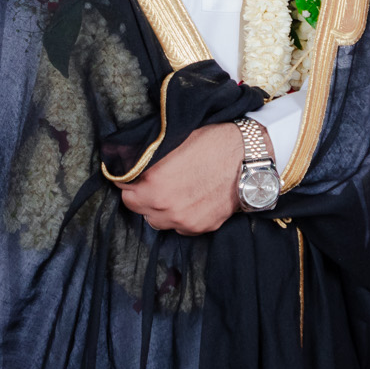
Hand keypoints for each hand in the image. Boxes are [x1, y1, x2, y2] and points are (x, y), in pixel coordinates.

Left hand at [119, 120, 243, 233]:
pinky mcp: (200, 227)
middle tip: (150, 182)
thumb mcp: (171, 141)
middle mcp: (165, 206)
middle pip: (135, 207)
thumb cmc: (210, 142)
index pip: (123, 188)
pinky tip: (189, 200)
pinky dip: (179, 216)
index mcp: (153, 183)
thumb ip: (145, 157)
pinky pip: (179, 226)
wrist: (247, 157)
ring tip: (170, 192)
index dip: (127, 179)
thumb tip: (123, 157)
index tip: (132, 174)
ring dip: (157, 208)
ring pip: (156, 220)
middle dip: (139, 194)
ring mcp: (183, 220)